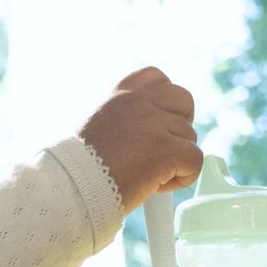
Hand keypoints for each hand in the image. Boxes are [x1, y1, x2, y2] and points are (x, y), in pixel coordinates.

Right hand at [77, 67, 202, 210]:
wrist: (70, 189)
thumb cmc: (79, 168)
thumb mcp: (97, 127)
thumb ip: (125, 119)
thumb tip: (145, 133)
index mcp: (121, 94)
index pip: (156, 78)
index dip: (164, 102)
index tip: (156, 123)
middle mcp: (139, 101)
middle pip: (184, 100)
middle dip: (180, 125)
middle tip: (162, 149)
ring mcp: (154, 124)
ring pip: (189, 137)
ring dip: (174, 159)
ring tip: (146, 175)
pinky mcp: (166, 150)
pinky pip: (195, 161)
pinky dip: (182, 178)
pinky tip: (155, 187)